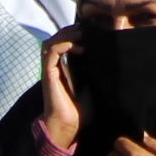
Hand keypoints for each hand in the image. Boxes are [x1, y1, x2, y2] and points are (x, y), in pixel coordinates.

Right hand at [37, 35, 81, 154]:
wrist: (70, 126)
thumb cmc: (80, 112)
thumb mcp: (92, 87)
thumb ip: (93, 74)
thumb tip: (107, 60)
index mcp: (62, 69)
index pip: (61, 45)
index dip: (71, 35)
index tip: (88, 32)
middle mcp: (54, 68)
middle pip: (54, 40)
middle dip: (68, 31)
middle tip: (83, 29)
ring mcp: (49, 70)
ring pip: (50, 43)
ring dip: (64, 35)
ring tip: (80, 34)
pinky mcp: (48, 74)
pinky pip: (51, 52)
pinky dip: (64, 45)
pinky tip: (79, 48)